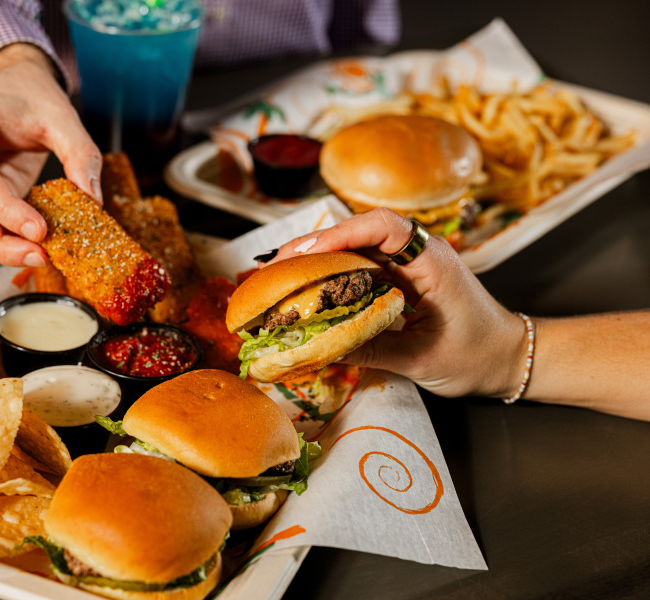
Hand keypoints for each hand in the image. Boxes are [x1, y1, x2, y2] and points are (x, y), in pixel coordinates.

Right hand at [0, 43, 101, 265]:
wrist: (10, 82)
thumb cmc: (28, 93)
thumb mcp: (62, 117)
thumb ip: (80, 154)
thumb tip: (92, 200)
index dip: (4, 207)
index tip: (39, 231)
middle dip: (0, 241)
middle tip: (40, 256)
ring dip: (0, 246)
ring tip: (39, 255)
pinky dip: (1, 237)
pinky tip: (29, 246)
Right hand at [264, 208, 527, 397]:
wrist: (508, 358)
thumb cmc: (476, 356)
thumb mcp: (420, 360)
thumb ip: (370, 350)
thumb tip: (317, 348)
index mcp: (432, 261)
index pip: (383, 227)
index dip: (340, 233)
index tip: (305, 252)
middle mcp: (419, 253)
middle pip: (359, 233)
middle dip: (314, 247)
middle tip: (274, 268)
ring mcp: (409, 264)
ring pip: (356, 249)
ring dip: (318, 260)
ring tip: (280, 278)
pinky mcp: (401, 279)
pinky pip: (361, 268)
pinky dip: (332, 277)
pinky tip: (306, 292)